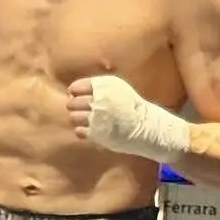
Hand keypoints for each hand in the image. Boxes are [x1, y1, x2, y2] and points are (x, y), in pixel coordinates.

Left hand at [65, 75, 190, 163]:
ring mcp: (97, 117)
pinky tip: (90, 129)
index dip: (74, 92)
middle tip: (84, 110)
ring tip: (87, 120)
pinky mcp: (97, 133)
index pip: (77, 87)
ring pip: (73, 116)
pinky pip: (79, 130)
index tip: (76, 96)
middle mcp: (99, 100)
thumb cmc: (131, 106)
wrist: (146, 127)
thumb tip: (73, 91)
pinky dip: (82, 130)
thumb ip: (98, 86)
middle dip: (75, 106)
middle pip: (73, 102)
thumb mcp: (118, 87)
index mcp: (104, 86)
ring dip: (78, 118)